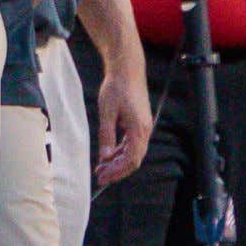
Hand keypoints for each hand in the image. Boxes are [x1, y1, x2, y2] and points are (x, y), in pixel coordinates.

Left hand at [94, 57, 153, 185]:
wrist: (127, 69)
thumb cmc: (117, 87)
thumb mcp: (107, 111)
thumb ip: (106, 135)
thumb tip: (105, 156)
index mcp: (139, 129)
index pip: (131, 160)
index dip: (117, 172)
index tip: (102, 177)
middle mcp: (145, 130)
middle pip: (134, 159)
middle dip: (117, 170)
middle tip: (100, 176)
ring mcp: (143, 127)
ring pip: (133, 152)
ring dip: (118, 162)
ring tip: (101, 167)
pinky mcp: (139, 123)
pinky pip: (131, 143)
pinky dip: (120, 151)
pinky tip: (109, 155)